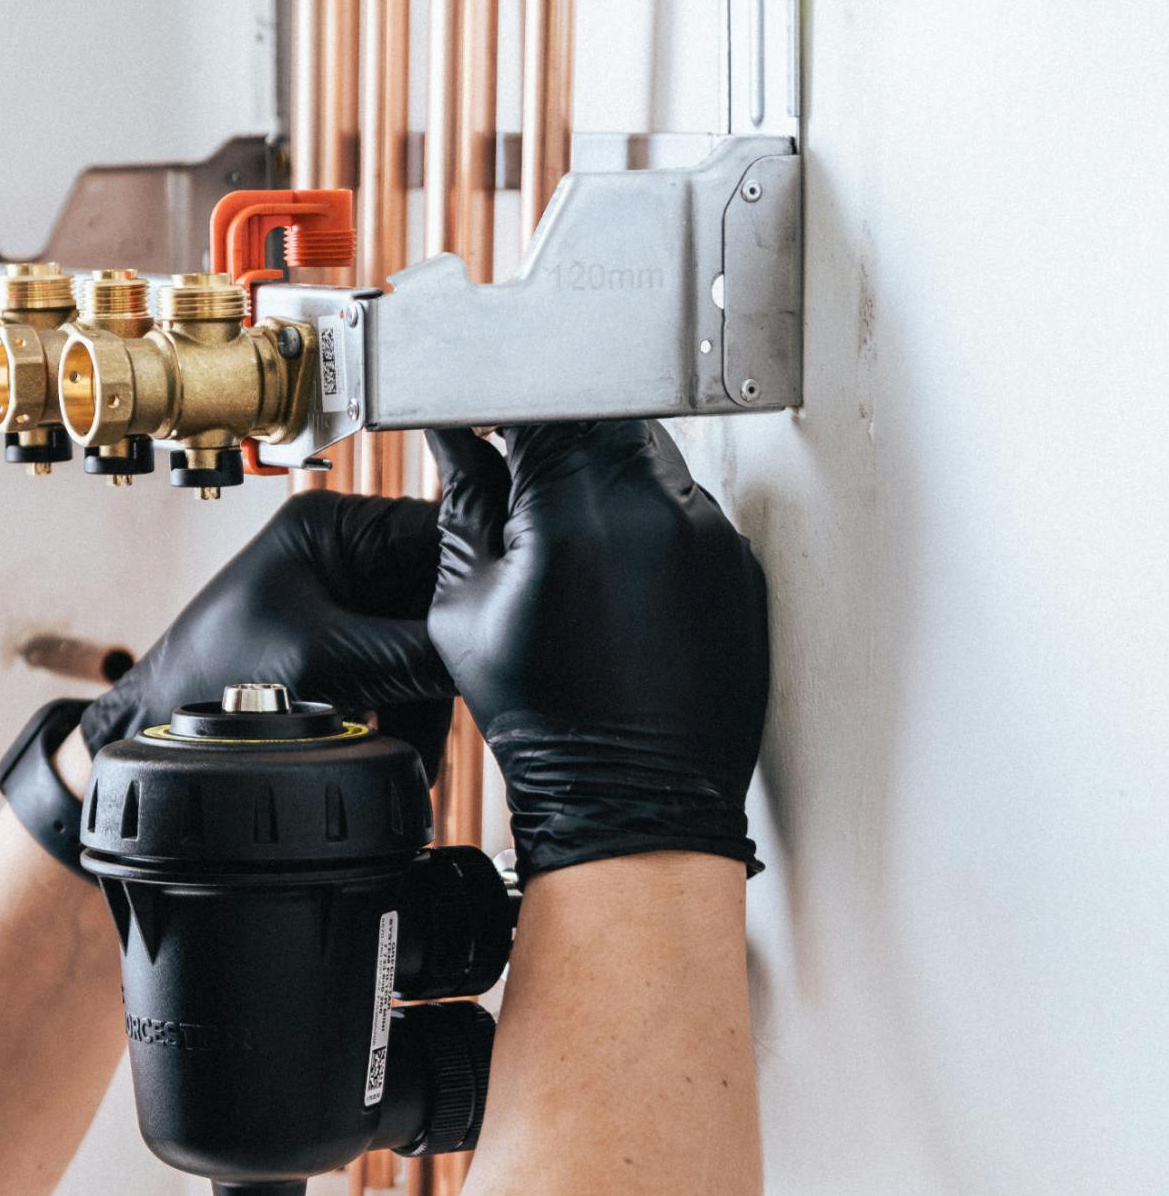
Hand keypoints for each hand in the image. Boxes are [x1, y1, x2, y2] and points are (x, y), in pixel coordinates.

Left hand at [82, 491, 456, 775]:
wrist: (159, 730)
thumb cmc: (213, 677)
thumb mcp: (325, 660)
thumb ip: (414, 653)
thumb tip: (493, 656)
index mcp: (332, 524)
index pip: (438, 533)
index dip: (480, 582)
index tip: (512, 626)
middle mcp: (345, 553)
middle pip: (440, 595)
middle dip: (451, 656)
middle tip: (472, 699)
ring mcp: (348, 601)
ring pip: (427, 641)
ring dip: (428, 699)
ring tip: (419, 748)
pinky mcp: (347, 646)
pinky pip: (404, 672)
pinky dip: (409, 715)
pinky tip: (405, 753)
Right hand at [426, 420, 768, 877]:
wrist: (633, 798)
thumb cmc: (547, 720)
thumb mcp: (467, 606)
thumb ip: (465, 503)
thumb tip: (456, 438)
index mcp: (572, 514)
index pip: (543, 399)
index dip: (509, 397)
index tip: (491, 416)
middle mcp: (654, 511)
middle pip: (604, 414)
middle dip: (560, 437)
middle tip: (529, 491)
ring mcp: (708, 536)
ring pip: (651, 455)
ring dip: (608, 477)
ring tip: (578, 551)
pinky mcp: (739, 563)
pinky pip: (688, 507)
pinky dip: (649, 521)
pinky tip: (621, 581)